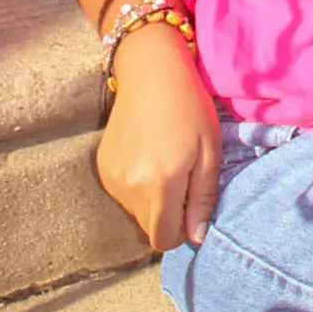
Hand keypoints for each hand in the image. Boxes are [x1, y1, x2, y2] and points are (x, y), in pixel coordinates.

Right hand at [95, 26, 222, 250]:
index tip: (192, 205)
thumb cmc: (189, 107)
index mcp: (160, 183)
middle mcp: (130, 186)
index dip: (181, 231)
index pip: (164, 240)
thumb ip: (202, 198)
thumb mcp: (210, 150)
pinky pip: (123, 194)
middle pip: (149, 228)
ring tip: (165, 162)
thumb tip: (195, 237)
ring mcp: (112, 177)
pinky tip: (147, 155)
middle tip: (183, 179)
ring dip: (152, 200)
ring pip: (136, 212)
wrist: (151, 71)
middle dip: (168, 216)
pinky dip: (137, 185)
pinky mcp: (102, 167)